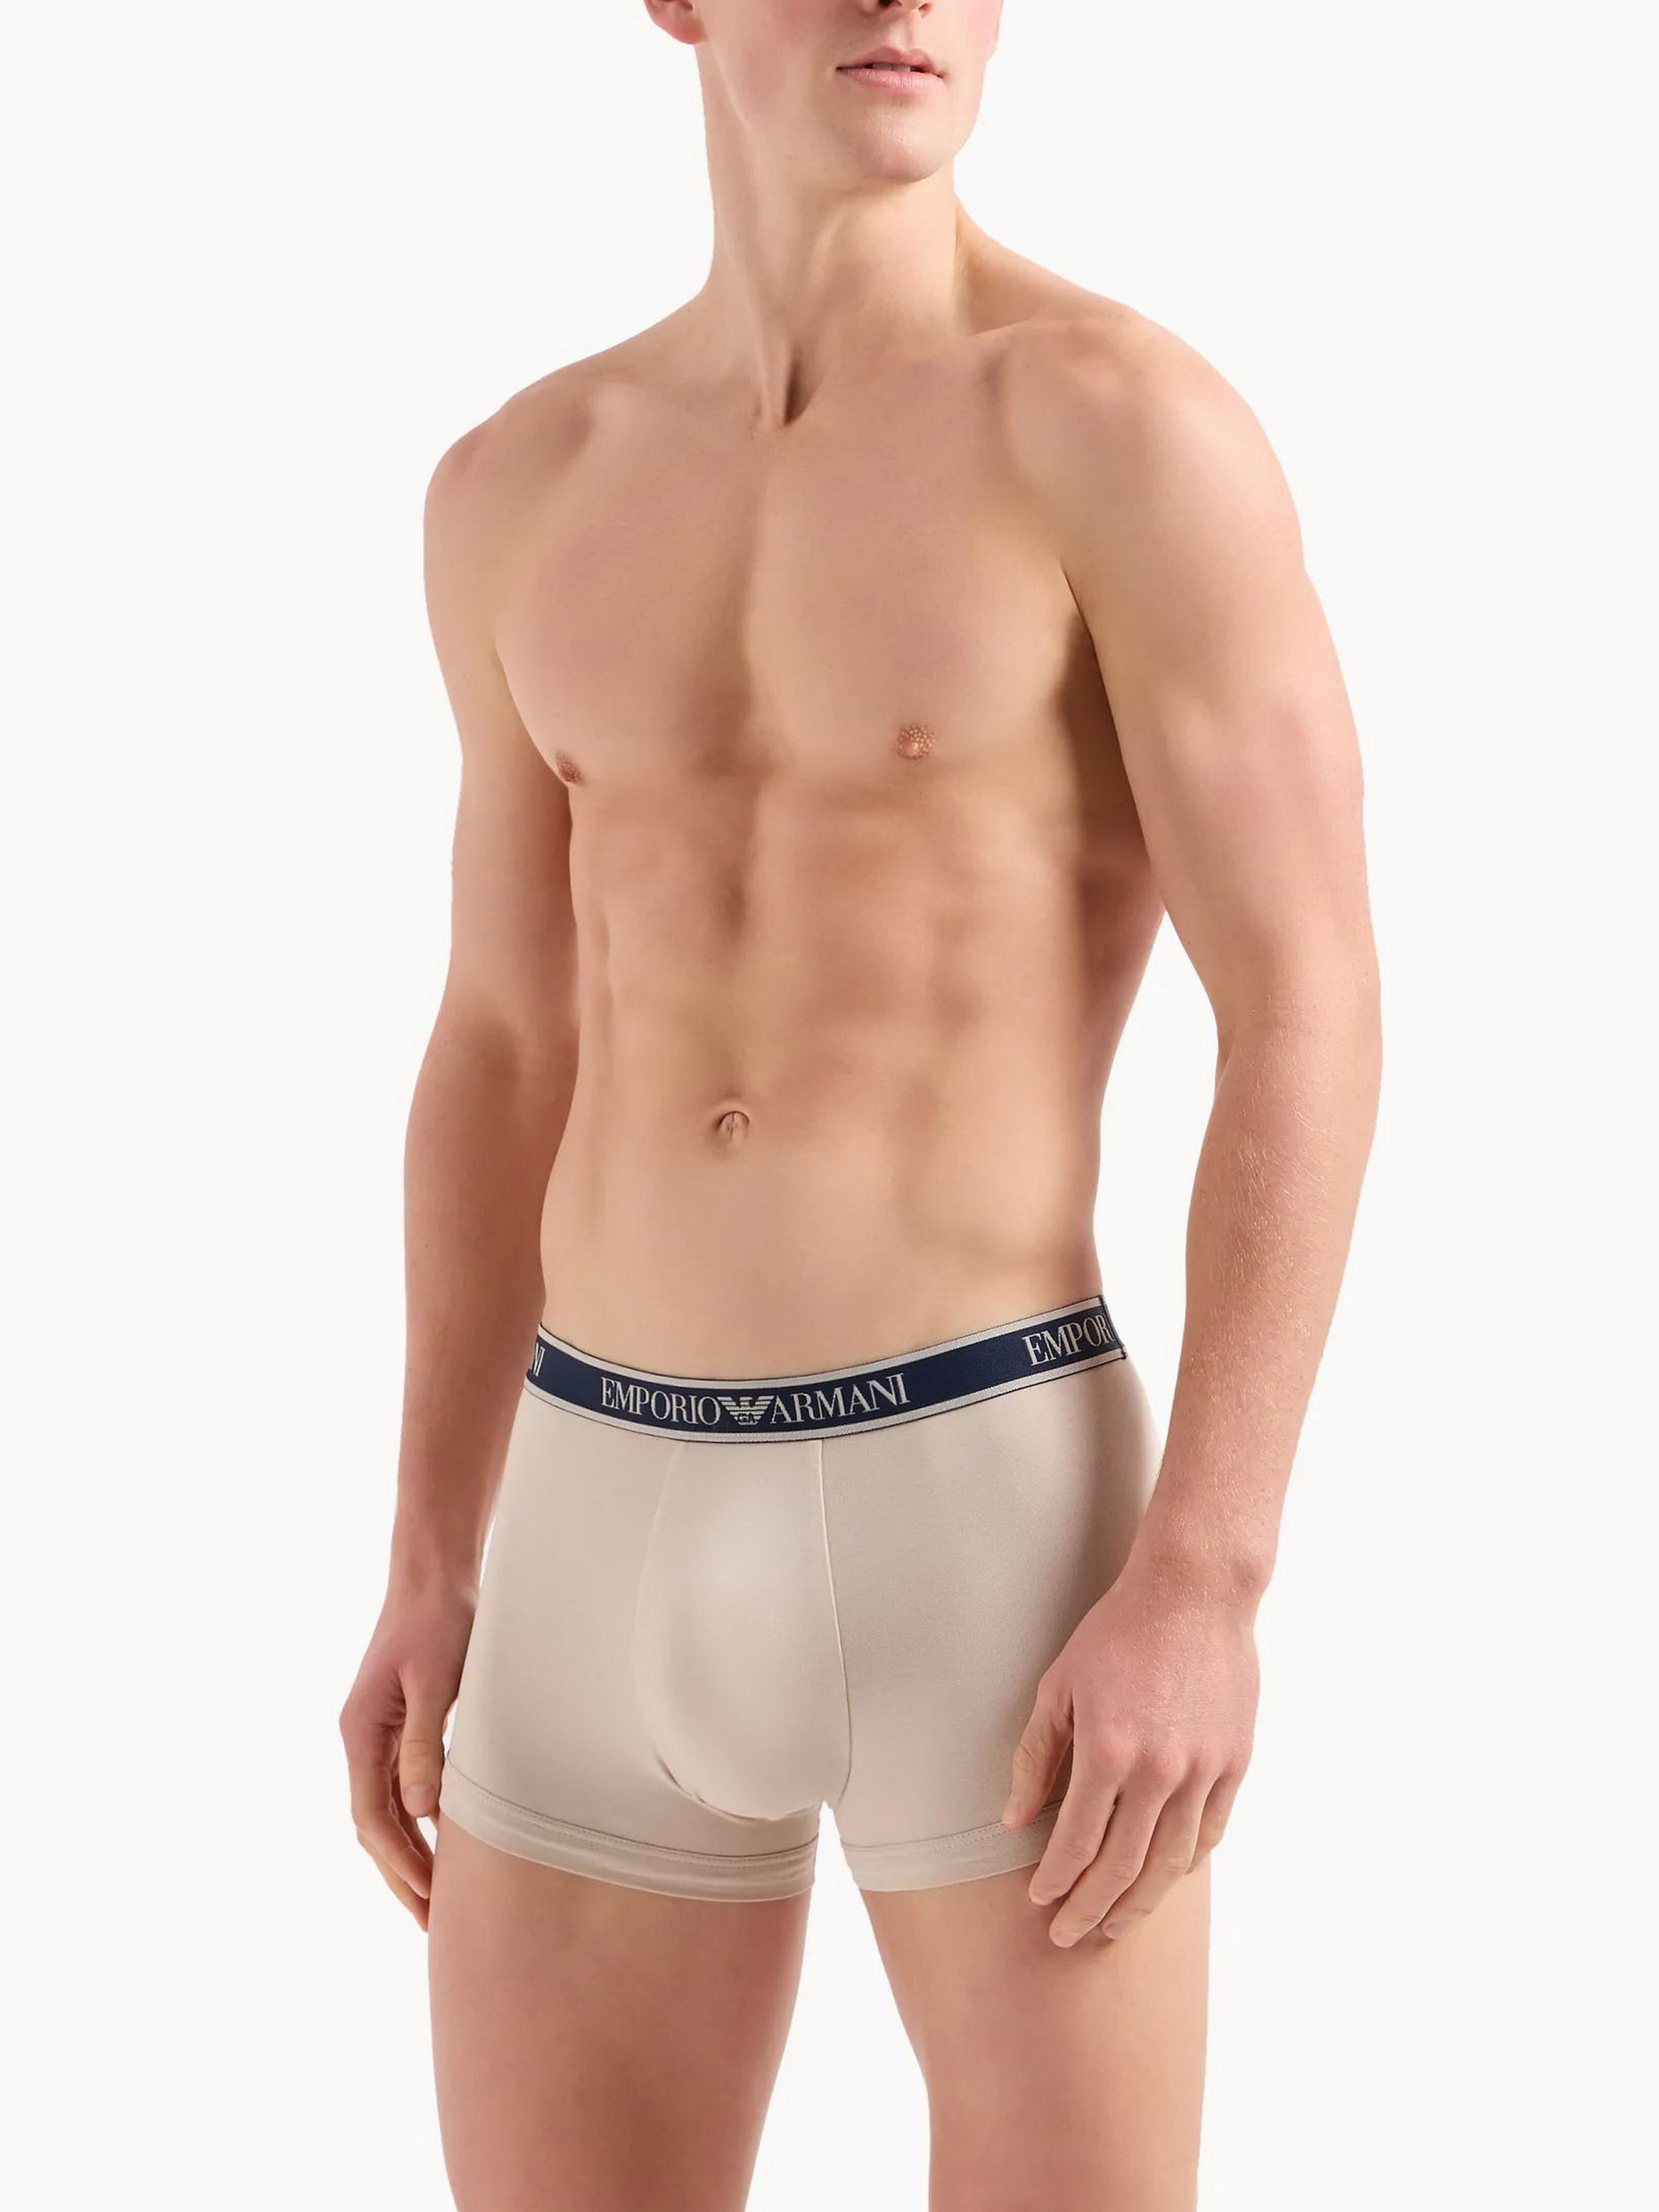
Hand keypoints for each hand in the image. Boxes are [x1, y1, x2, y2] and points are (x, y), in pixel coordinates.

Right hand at [339, 1576, 475, 1927]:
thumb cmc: (439, 1619)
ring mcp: (378, 1731)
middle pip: (373, 1823)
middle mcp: (362, 1737)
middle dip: (399, 1873)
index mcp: (361, 1731)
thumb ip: (425, 1744)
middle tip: (431, 1922)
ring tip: (436, 1897)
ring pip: (386, 1809)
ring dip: (407, 1852)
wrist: (435, 1572)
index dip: (397, 1862)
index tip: (426, 1899)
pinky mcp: (400, 1722)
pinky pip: (401, 1787)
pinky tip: (443, 1841)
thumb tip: (422, 1812)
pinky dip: (417, 1821)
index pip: (372, 1816)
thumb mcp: (436, 1681)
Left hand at [1002, 1559, 1257, 1946]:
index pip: (1075, 1843)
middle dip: (1091, 1911)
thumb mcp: (1058, 1686)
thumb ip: (1036, 1757)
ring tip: (1114, 1926)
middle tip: (1069, 1937)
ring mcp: (1203, 1771)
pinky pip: (1210, 1833)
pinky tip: (1164, 1880)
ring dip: (1139, 1904)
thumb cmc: (1116, 1634)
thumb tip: (1014, 1820)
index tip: (1039, 1903)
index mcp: (1107, 1752)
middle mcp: (1158, 1772)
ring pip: (1171, 1864)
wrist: (1194, 1593)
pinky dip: (1186, 1865)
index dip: (1055, 1882)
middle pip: (1122, 1868)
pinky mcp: (1235, 1763)